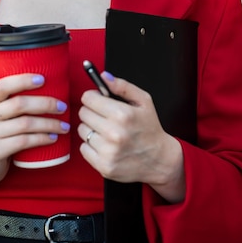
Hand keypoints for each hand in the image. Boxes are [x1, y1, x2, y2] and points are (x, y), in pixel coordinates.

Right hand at [0, 74, 68, 189]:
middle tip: (62, 107)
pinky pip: (24, 141)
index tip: (43, 79)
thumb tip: (48, 87)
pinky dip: (42, 138)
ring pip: (26, 124)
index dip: (23, 80)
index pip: (3, 85)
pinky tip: (53, 138)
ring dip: (49, 124)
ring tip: (64, 126)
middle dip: (46, 104)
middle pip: (20, 104)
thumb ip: (12, 101)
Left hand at [78, 72, 184, 202]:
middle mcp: (113, 133)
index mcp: (122, 114)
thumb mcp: (143, 101)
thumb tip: (103, 76)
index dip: (93, 97)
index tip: (98, 101)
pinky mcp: (103, 166)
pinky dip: (91, 146)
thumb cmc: (150, 128)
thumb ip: (122, 86)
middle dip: (92, 112)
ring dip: (91, 129)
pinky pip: (83, 148)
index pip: (88, 98)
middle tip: (104, 116)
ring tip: (105, 131)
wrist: (159, 160)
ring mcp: (108, 152)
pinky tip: (105, 145)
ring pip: (82, 130)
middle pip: (83, 113)